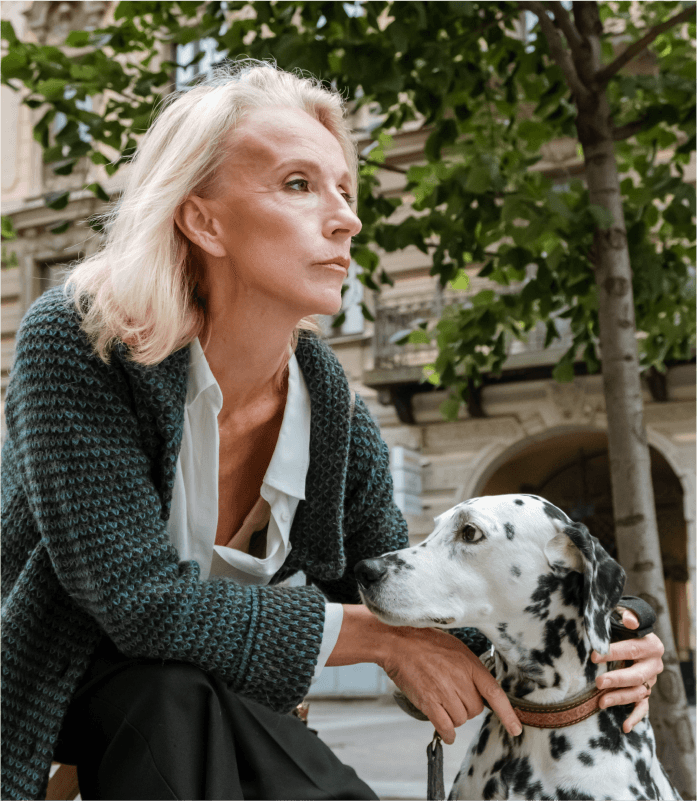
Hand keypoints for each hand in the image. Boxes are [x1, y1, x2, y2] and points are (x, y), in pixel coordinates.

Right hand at [381, 627, 521, 743]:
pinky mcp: (428, 701)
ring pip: (461, 719)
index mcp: (469, 664)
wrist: (398, 641)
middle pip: (475, 710)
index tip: (516, 729)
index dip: (507, 713)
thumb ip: (469, 668)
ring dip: (454, 717)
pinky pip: (445, 727)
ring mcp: (444, 691)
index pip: (494, 692)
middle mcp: (460, 679)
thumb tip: (480, 688)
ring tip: (442, 702)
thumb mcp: (455, 647)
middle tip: (453, 694)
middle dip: (467, 707)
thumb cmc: (425, 642)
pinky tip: (445, 732)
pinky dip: (447, 733)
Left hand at [591, 608, 664, 732]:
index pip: (632, 649)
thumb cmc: (622, 625)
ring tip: (600, 702)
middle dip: (616, 680)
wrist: (632, 635)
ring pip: (638, 693)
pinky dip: (635, 718)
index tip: (593, 656)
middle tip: (597, 682)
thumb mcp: (623, 616)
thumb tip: (630, 622)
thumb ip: (627, 617)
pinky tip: (624, 726)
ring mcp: (651, 681)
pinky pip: (643, 708)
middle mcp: (654, 665)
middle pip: (636, 675)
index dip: (613, 652)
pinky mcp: (645, 693)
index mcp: (651, 645)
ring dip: (619, 698)